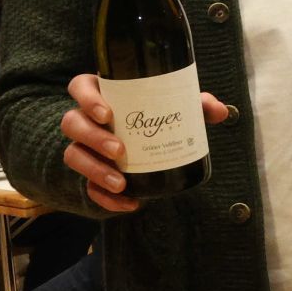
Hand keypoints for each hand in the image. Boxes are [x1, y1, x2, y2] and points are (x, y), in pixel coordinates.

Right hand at [61, 73, 229, 212]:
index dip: (87, 98)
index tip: (108, 113)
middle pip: (72, 123)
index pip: (80, 87)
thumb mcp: (177, 106)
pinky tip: (128, 203)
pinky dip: (105, 198)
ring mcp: (85, 148)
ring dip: (94, 170)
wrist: (152, 147)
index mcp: (102, 95)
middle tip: (120, 150)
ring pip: (73, 155)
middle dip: (94, 138)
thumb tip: (219, 111)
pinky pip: (88, 187)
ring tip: (120, 182)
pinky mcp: (90, 173)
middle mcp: (86, 120)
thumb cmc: (158, 115)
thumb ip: (197, 105)